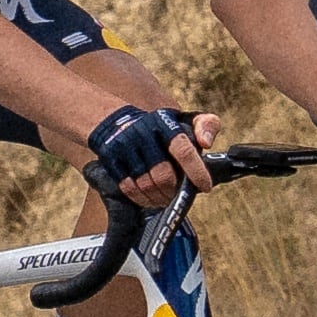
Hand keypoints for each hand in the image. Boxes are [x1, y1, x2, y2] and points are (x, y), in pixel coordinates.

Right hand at [88, 105, 212, 208]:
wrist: (116, 119)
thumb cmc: (159, 125)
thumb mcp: (185, 118)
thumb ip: (206, 125)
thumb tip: (206, 143)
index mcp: (165, 124)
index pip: (183, 151)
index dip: (196, 172)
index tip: (205, 186)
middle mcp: (143, 134)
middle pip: (163, 175)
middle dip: (175, 191)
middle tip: (180, 195)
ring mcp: (124, 147)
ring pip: (146, 185)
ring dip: (160, 198)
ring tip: (167, 199)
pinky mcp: (110, 160)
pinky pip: (128, 188)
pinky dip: (143, 199)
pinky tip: (151, 199)